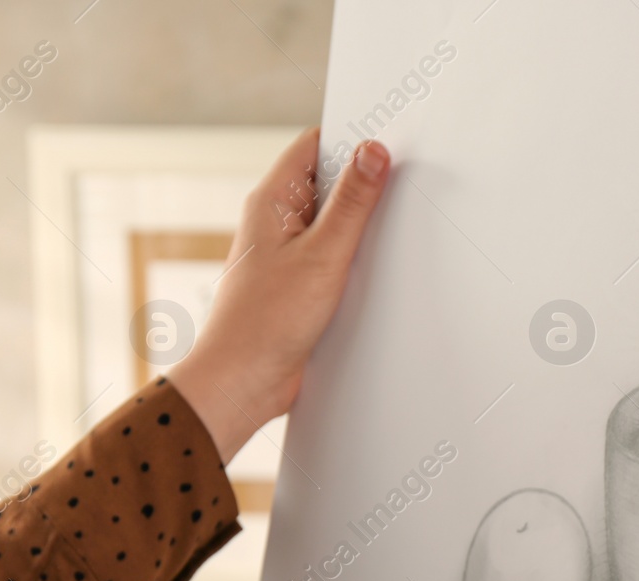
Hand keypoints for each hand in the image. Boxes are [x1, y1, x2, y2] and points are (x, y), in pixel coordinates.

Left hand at [171, 129, 391, 461]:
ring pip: (331, 223)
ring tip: (380, 239)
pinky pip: (331, 256)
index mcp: (271, 201)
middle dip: (362, 187)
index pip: (315, 146)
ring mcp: (285, 252)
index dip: (351, 143)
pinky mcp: (296, 282)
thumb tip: (371, 154)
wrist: (244, 380)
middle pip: (327, 183)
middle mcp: (274, 222)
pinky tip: (369, 273)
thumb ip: (352, 203)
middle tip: (394, 195)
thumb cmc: (265, 321)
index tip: (387, 149)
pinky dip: (352, 259)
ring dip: (358, 229)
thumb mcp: (323, 255)